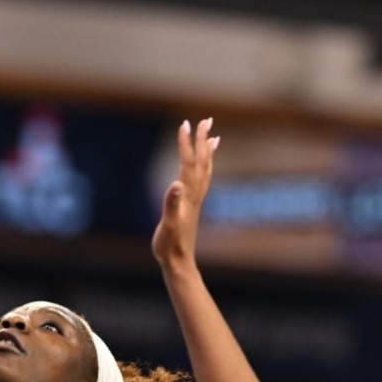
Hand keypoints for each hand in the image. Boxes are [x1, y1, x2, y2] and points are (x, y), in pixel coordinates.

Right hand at [151, 118, 218, 269]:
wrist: (179, 262)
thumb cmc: (169, 245)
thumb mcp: (168, 225)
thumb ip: (171, 204)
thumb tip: (175, 185)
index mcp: (187, 195)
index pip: (187, 163)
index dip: (186, 143)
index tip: (185, 123)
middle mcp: (194, 194)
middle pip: (201, 162)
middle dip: (203, 140)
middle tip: (206, 120)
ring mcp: (195, 200)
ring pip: (205, 170)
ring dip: (208, 152)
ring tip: (213, 136)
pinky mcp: (193, 206)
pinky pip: (202, 180)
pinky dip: (205, 168)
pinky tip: (202, 166)